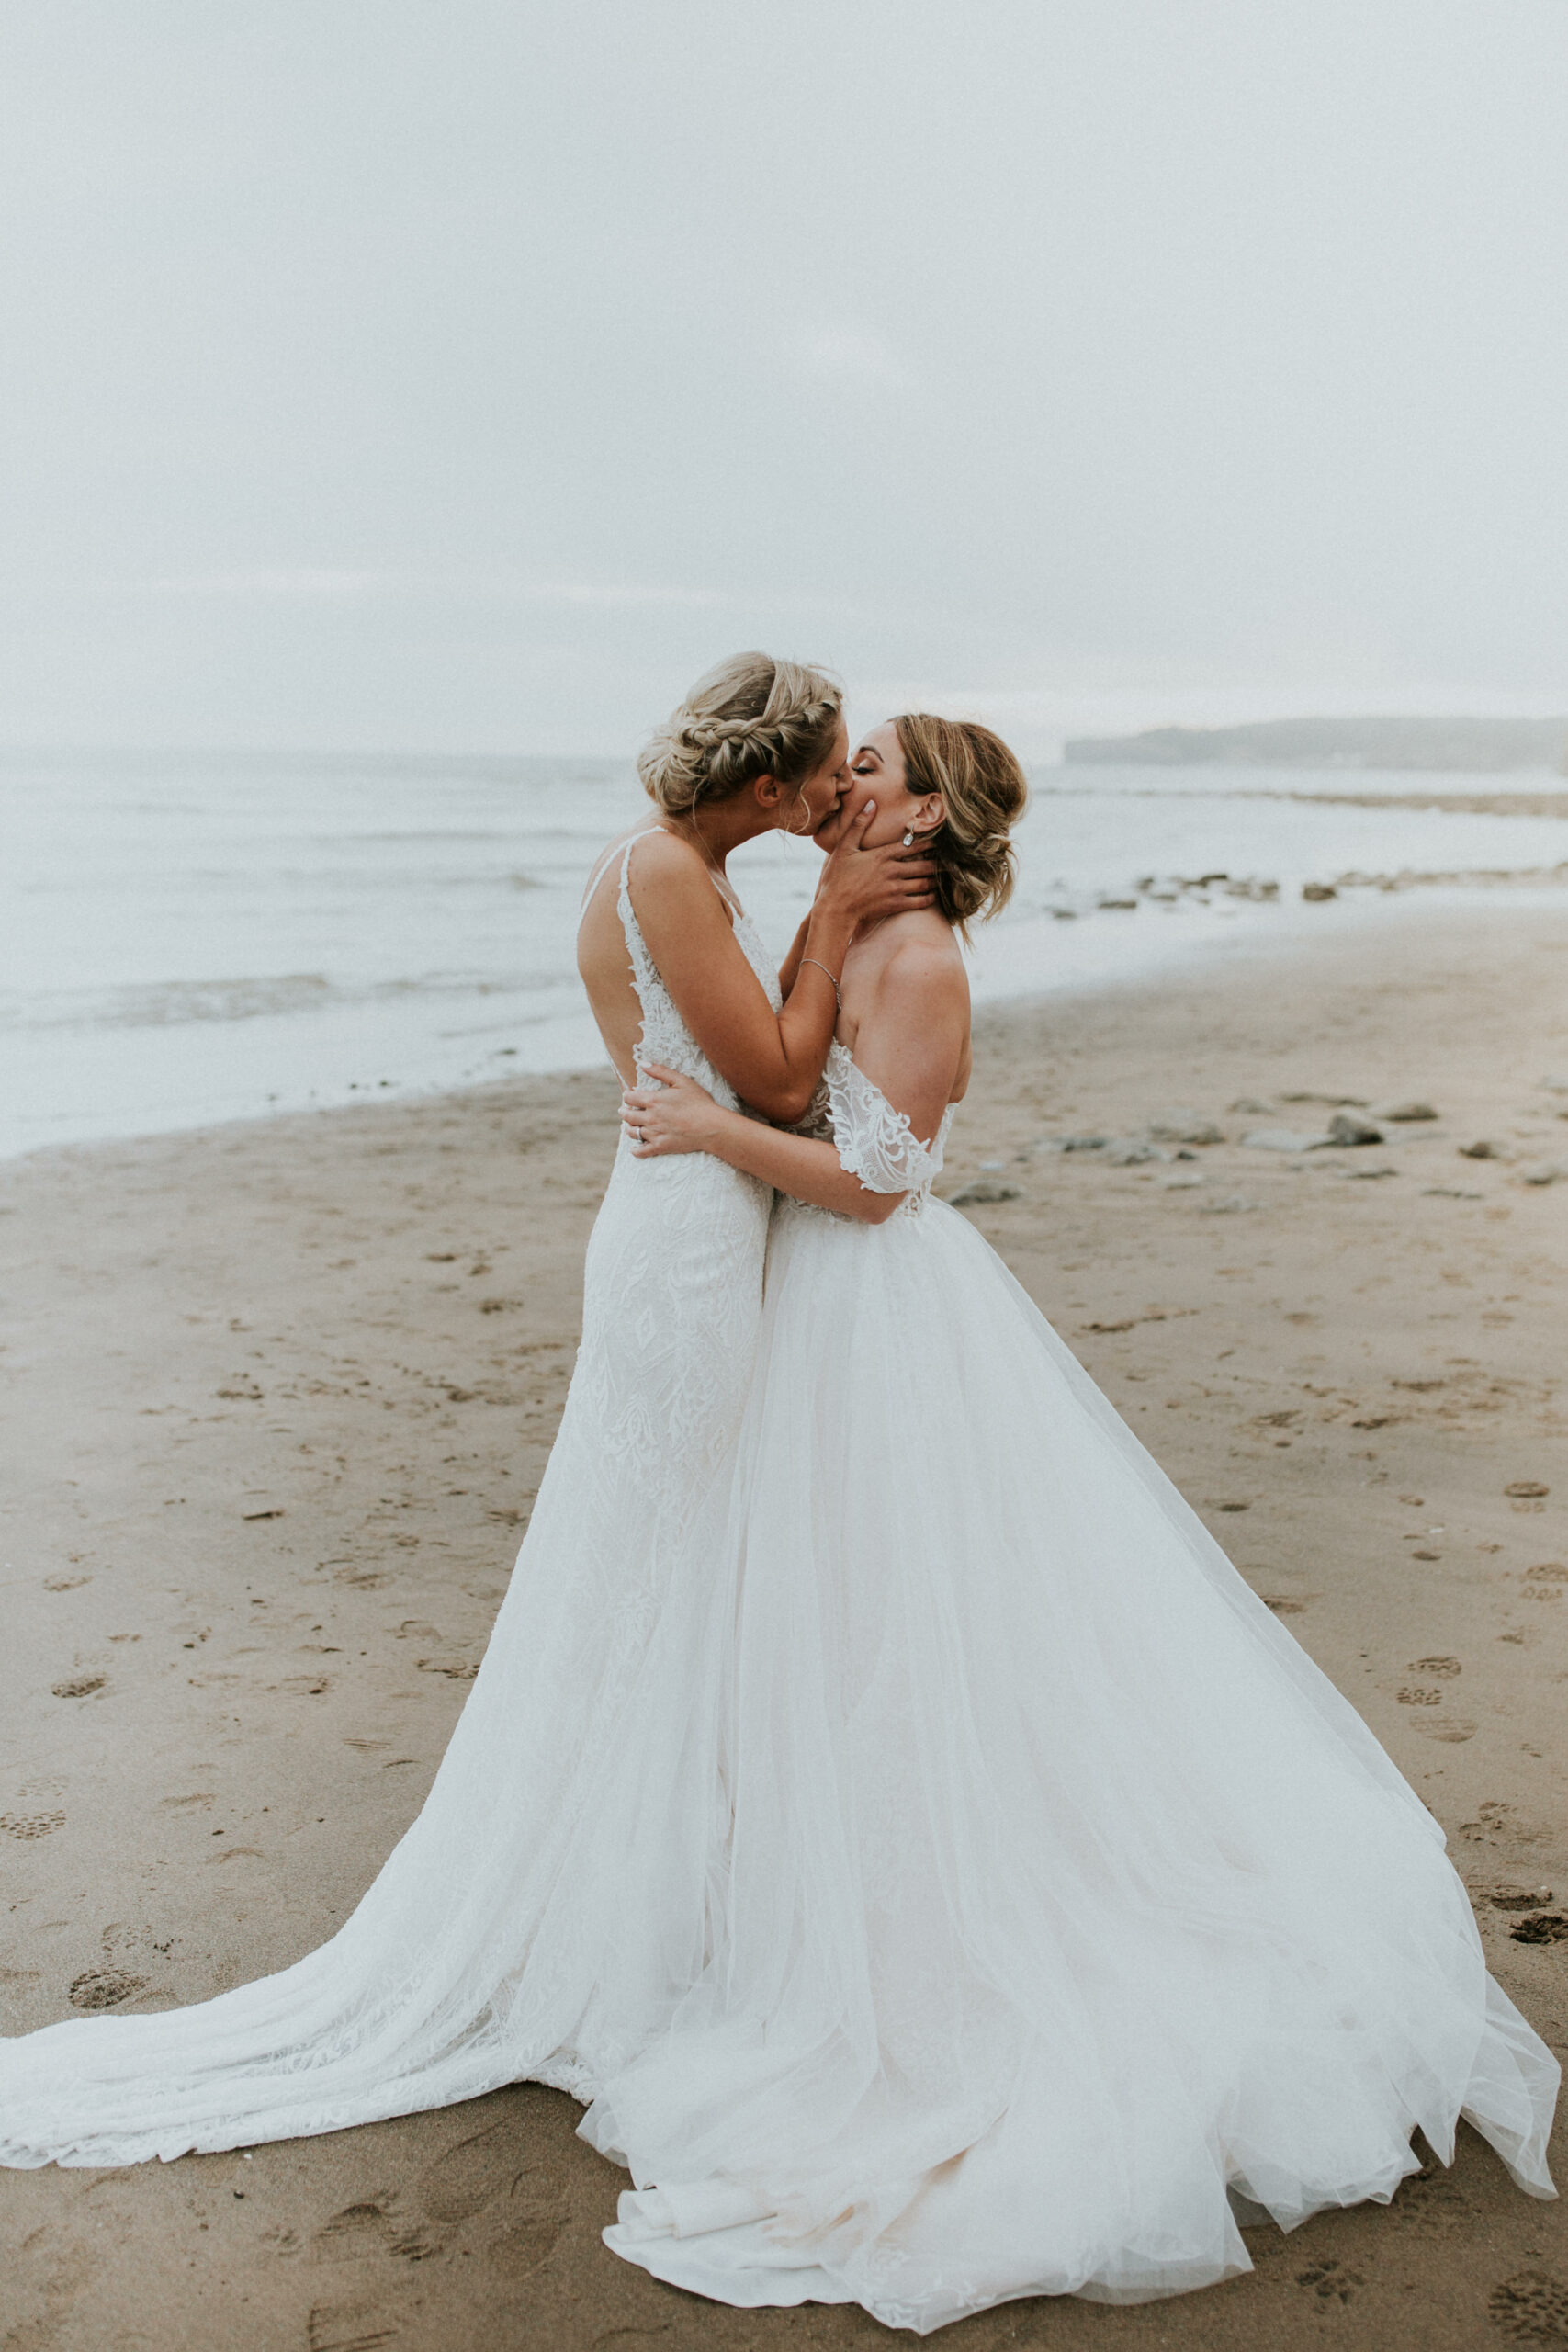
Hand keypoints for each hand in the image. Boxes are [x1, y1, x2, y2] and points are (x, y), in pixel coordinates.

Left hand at [621, 1065, 726, 1157]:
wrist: (711, 1126)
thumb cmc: (699, 1102)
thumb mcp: (682, 1081)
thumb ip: (661, 1071)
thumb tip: (643, 1064)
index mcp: (653, 1100)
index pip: (629, 1098)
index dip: (627, 1096)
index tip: (629, 1095)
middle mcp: (650, 1118)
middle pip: (627, 1116)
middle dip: (624, 1112)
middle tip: (625, 1111)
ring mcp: (654, 1134)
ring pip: (632, 1132)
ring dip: (629, 1128)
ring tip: (632, 1126)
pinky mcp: (661, 1147)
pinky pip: (641, 1151)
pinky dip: (635, 1150)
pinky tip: (635, 1148)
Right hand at [813, 801, 936, 928]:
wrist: (835, 909)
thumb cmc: (836, 878)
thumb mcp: (844, 848)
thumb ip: (859, 825)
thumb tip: (871, 802)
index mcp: (882, 855)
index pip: (912, 846)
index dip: (929, 842)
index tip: (940, 840)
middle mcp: (892, 871)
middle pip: (924, 864)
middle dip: (939, 862)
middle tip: (952, 860)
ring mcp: (895, 889)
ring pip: (924, 882)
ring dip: (936, 879)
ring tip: (946, 876)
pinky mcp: (895, 905)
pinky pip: (919, 902)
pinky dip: (929, 898)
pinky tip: (934, 895)